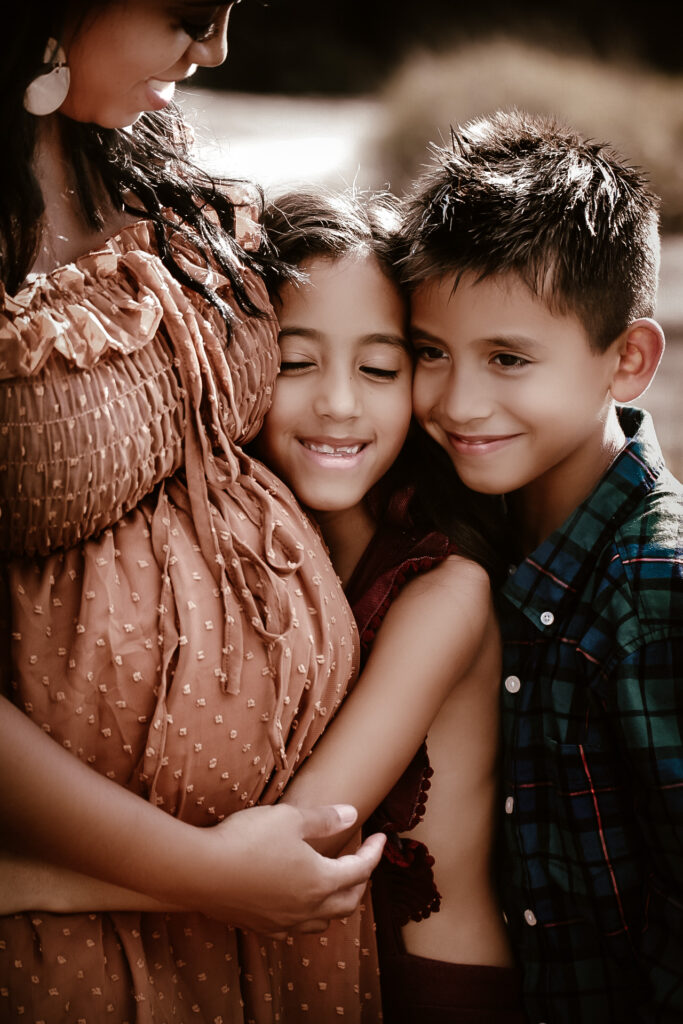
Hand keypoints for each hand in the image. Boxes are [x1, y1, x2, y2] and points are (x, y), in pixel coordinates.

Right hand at [194, 803, 384, 933]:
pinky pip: (294, 929)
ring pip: (322, 921)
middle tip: (363, 862)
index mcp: (320, 881)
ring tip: (336, 886)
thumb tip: (352, 814)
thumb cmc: (247, 840)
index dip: (374, 853)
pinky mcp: (260, 926)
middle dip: (361, 882)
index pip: (360, 870)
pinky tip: (299, 906)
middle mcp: (307, 907)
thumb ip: (324, 819)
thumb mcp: (290, 819)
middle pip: (347, 902)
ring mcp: (283, 921)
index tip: (381, 837)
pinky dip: (307, 917)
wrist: (201, 871)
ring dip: (337, 904)